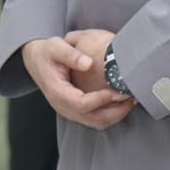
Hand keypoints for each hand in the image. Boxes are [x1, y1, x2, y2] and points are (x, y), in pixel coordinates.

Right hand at [21, 37, 135, 130]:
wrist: (36, 62)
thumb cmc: (47, 53)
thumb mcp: (54, 46)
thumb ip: (70, 54)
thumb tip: (88, 63)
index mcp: (58, 92)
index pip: (82, 104)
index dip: (101, 99)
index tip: (118, 90)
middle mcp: (64, 107)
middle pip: (94, 119)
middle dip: (116, 111)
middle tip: (132, 96)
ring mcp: (70, 112)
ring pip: (98, 123)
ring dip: (117, 114)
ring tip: (132, 100)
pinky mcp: (77, 112)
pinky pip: (97, 119)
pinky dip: (112, 114)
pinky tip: (123, 101)